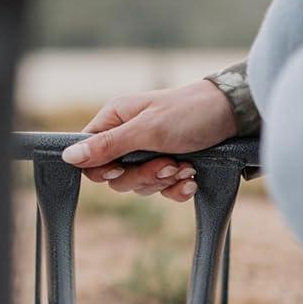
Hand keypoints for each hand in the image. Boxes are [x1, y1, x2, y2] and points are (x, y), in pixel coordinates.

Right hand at [61, 79, 235, 202]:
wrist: (233, 115)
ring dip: (164, 181)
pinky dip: (177, 189)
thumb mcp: (147, 129)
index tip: (122, 166)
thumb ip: (108, 145)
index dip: (102, 168)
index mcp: (115, 120)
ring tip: (185, 166)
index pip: (90, 154)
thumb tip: (68, 156)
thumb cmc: (189, 112)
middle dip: (144, 176)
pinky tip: (192, 179)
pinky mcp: (170, 166)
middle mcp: (129, 137)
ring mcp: (149, 154)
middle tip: (168, 163)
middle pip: (116, 177)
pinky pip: (163, 191)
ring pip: (140, 186)